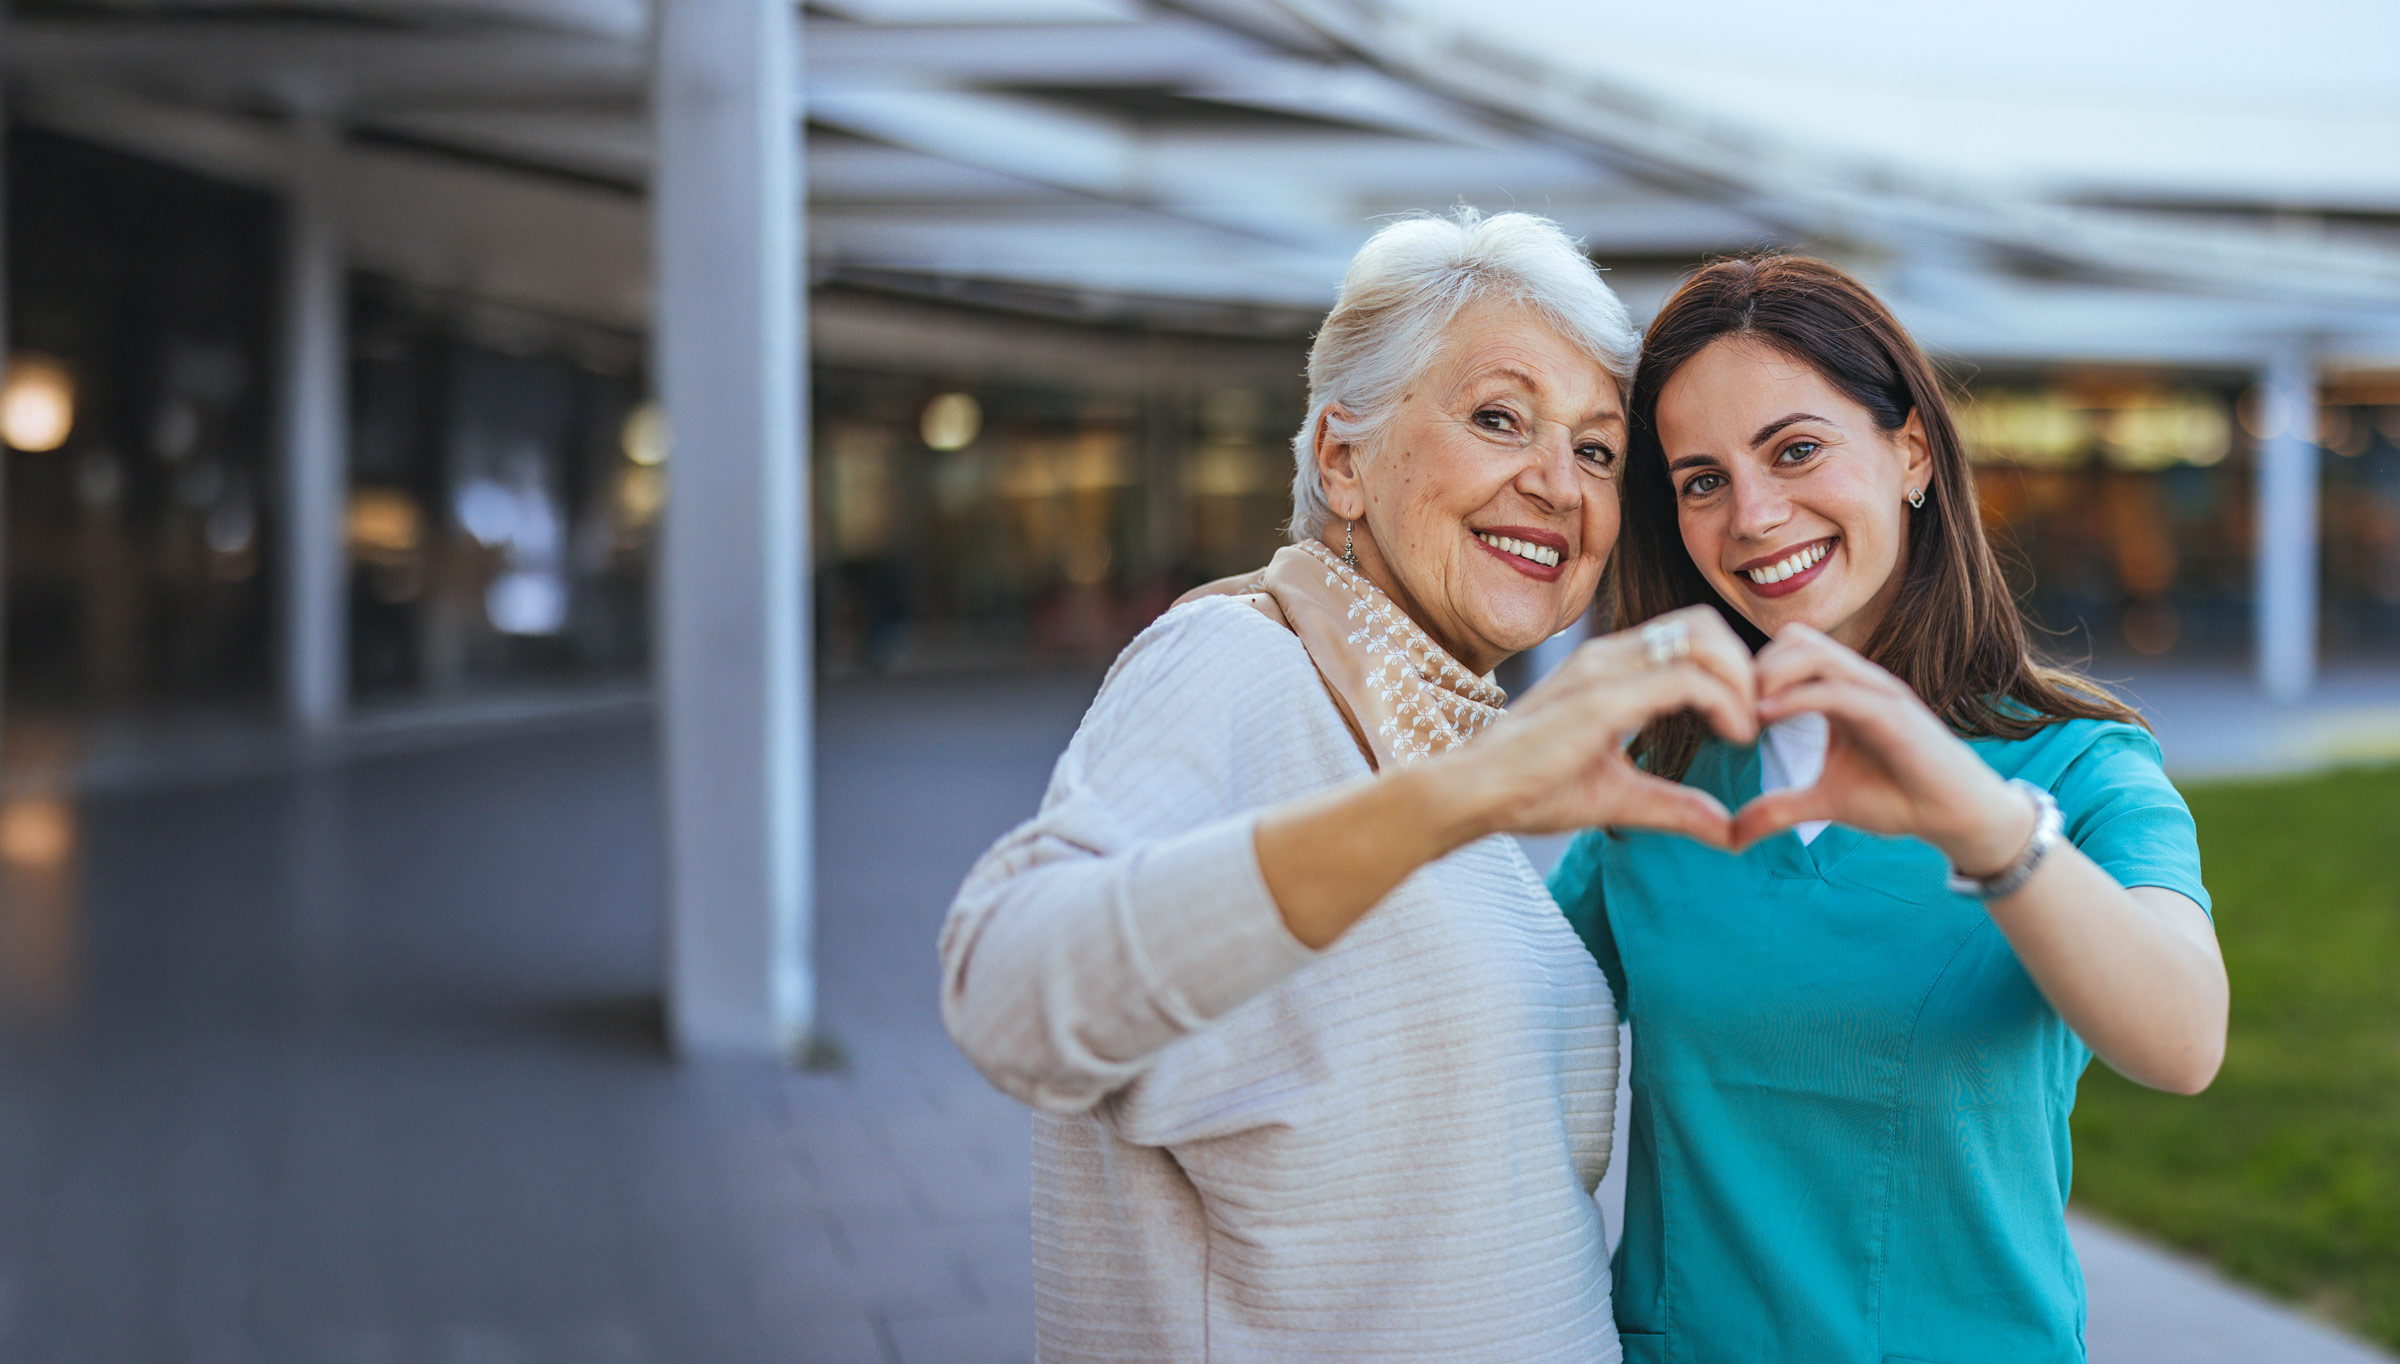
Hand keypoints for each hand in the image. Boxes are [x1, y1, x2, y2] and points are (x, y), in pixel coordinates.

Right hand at [1444, 605, 1760, 844]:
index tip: (1744, 721)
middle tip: (1754, 718)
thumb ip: (1674, 806)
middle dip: (1743, 665)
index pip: (1689, 636)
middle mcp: (1608, 656)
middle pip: (1703, 623)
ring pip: (1701, 639)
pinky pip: (1685, 678)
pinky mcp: (1604, 698)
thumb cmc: (1531, 790)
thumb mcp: (1620, 796)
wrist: (1474, 794)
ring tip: (1746, 728)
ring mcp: (1605, 671)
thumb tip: (1728, 830)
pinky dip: (1725, 702)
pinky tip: (1733, 737)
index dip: (1730, 670)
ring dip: (1741, 680)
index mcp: (1609, 669)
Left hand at [1732, 624, 2034, 869]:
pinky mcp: (1892, 713)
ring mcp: (1877, 692)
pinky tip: (1764, 718)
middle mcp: (1858, 682)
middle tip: (1728, 707)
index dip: (1750, 672)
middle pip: (1795, 638)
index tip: (1723, 708)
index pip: (1788, 651)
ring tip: (1743, 712)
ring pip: (1813, 652)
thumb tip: (1732, 836)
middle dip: (1753, 666)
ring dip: (1768, 674)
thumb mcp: (1823, 803)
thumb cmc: (1897, 799)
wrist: (1956, 816)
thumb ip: (1778, 809)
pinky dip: (1795, 698)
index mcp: (1841, 692)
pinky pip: (1836, 690)